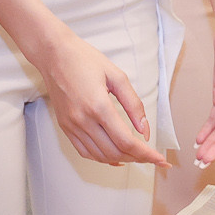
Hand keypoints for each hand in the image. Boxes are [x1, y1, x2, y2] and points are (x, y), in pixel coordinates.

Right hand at [34, 31, 166, 167]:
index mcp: (98, 106)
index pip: (126, 141)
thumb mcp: (117, 76)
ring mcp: (72, 126)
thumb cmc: (85, 60)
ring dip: (121, 160)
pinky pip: (85, 152)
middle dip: (137, 159)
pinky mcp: (65, 127)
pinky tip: (115, 156)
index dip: (146, 154)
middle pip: (114, 152)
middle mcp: (83, 120)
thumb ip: (134, 104)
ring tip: (138, 156)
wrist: (54, 55)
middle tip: (152, 157)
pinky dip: (102, 158)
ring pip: (100, 156)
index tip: (160, 159)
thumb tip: (145, 130)